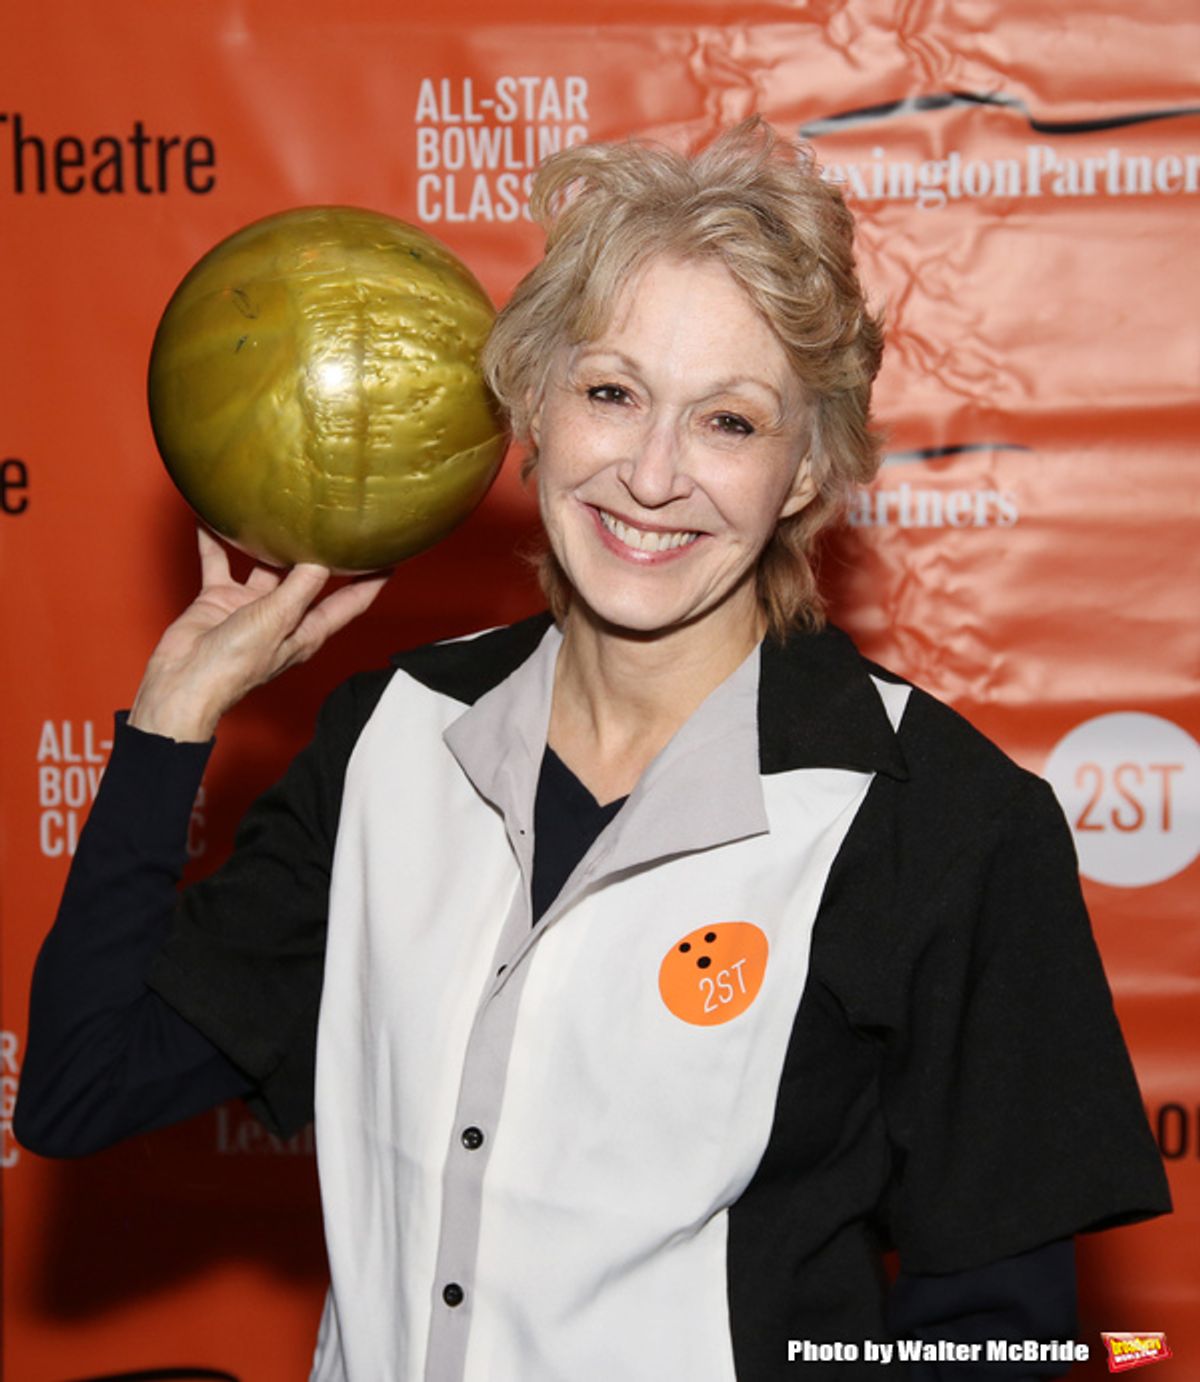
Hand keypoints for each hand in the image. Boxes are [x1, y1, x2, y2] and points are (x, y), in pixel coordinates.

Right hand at [128, 526, 388, 741]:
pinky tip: (212, 518)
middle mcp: (282, 617)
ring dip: (266, 542)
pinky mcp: (220, 601)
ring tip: (276, 510)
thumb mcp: (276, 621)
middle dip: (320, 553)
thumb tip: (322, 560)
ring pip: (264, 566)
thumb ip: (299, 588)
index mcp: (306, 630)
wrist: (183, 683)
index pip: (349, 603)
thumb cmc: (234, 665)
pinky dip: (215, 542)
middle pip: (309, 579)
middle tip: (333, 521)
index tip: (390, 559)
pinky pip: (219, 564)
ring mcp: (251, 608)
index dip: (370, 583)